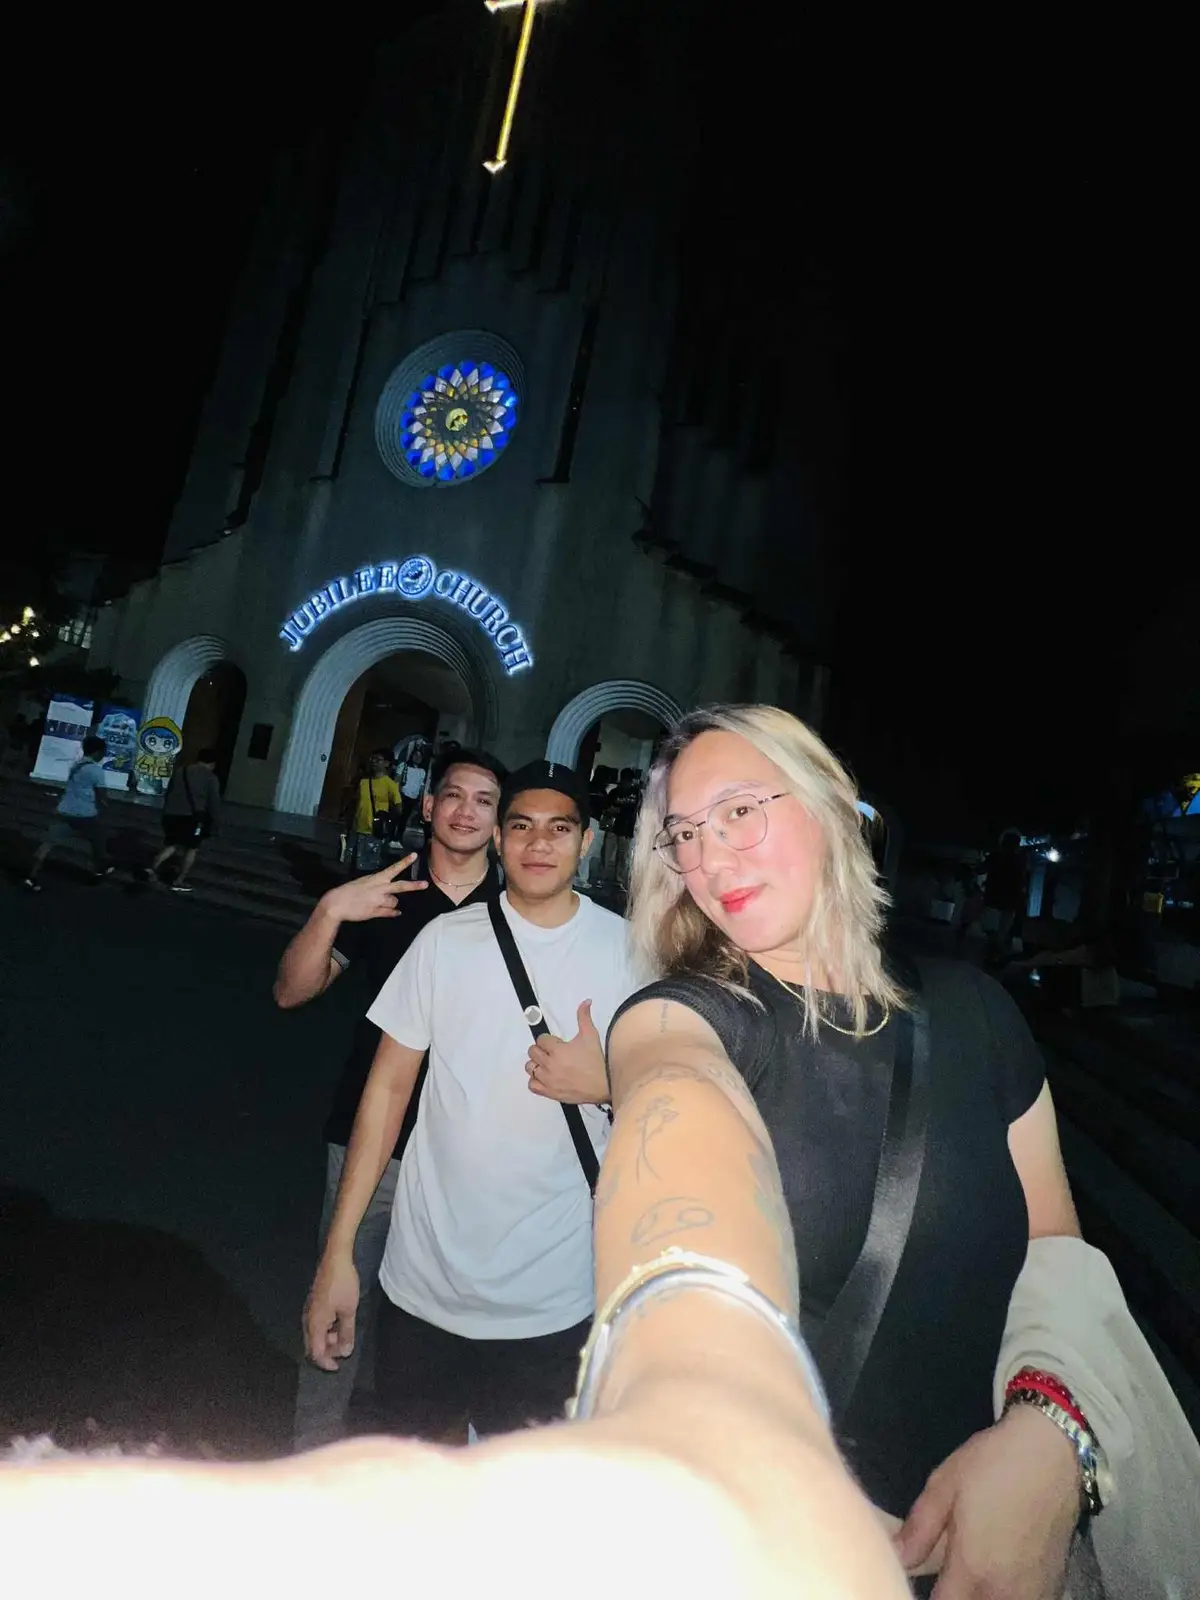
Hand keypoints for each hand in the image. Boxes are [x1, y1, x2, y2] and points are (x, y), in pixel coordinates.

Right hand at [303, 1252, 359, 1370]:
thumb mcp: (349, 1310)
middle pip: (313, 1345)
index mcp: (314, 1323)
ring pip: (315, 1334)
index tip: (337, 1367)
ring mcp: (310, 1311)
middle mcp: (308, 1319)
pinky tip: (339, 1325)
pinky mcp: (314, 1304)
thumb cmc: (343, 1284)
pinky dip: (327, 1330)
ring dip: (328, 1340)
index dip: (325, 1363)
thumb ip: (346, 1333)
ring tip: (344, 1335)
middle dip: (328, 1351)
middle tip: (344, 1349)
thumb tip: (345, 1352)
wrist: (336, 1258)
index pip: (315, 1352)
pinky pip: (317, 1325)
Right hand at [321, 855, 427, 923]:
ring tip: (380, 902)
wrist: (337, 904)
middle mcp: (380, 889)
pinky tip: (396, 913)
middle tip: (425, 884)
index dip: (405, 862)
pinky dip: (393, 913)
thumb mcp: (363, 882)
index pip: (393, 868)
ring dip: (391, 902)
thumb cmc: (348, 891)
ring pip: (394, 902)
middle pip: (401, 886)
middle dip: (414, 885)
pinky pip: (390, 912)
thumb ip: (377, 886)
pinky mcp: (376, 911)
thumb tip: (387, 891)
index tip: (414, 855)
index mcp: (376, 879)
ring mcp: (379, 901)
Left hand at [526, 1000, 608, 1104]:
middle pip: (533, 1052)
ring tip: (547, 1063)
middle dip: (541, 1049)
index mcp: (557, 1050)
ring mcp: (548, 1079)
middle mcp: (550, 1064)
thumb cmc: (597, 1062)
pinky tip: (545, 1077)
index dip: (548, 1040)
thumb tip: (585, 1002)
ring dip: (536, 1064)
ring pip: (530, 1068)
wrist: (604, 1085)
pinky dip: (535, 1080)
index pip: (541, 1039)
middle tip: (551, 1052)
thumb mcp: (591, 1035)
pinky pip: (532, 1085)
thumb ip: (584, 1017)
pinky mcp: (549, 1092)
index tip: (556, 1043)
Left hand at [895, 1406, 1079, 1597]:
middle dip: (954, 1595)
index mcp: (973, 1570)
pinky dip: (1005, 1596)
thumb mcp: (944, 1485)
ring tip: (967, 1573)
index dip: (926, 1596)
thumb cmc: (993, 1464)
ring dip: (980, 1596)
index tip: (922, 1581)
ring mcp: (1032, 1594)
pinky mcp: (1052, 1587)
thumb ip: (918, 1530)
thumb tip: (897, 1559)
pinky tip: (998, 1575)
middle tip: (946, 1573)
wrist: (1052, 1452)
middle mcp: (1004, 1592)